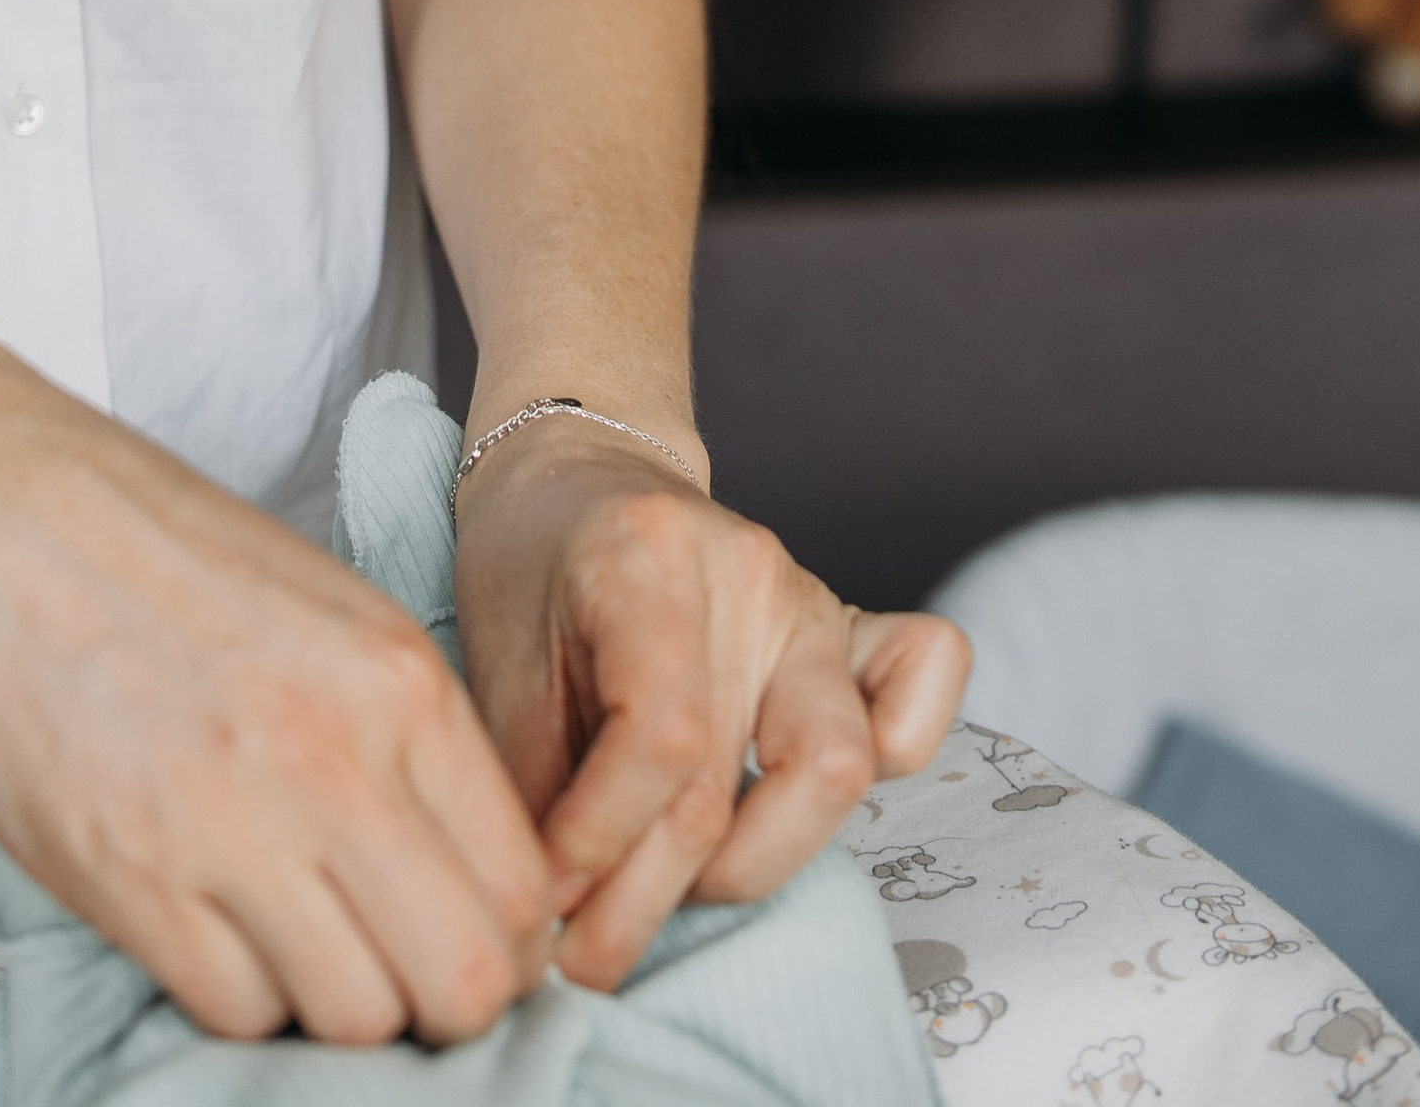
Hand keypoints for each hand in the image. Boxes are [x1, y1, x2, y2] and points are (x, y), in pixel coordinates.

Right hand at [0, 341, 558, 1046]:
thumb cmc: (147, 544)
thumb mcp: (326, 605)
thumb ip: (406, 733)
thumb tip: (466, 871)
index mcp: (396, 680)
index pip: (523, 886)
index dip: (508, 942)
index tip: (467, 937)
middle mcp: (331, 760)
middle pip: (464, 980)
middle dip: (445, 1003)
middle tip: (397, 970)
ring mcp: (227, 827)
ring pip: (357, 1019)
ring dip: (337, 1004)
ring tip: (295, 943)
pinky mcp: (126, 878)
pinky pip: (235, 1012)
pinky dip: (238, 995)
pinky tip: (215, 929)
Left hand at [451, 416, 970, 987]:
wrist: (579, 472)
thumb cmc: (529, 564)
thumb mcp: (494, 660)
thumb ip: (529, 783)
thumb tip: (553, 917)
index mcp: (647, 555)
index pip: (659, 738)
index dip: (599, 845)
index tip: (546, 902)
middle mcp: (749, 572)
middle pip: (730, 783)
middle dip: (648, 899)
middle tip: (584, 947)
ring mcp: (810, 599)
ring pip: (834, 769)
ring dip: (748, 866)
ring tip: (670, 889)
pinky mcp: (849, 626)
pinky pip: (925, 680)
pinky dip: (901, 748)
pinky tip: (795, 802)